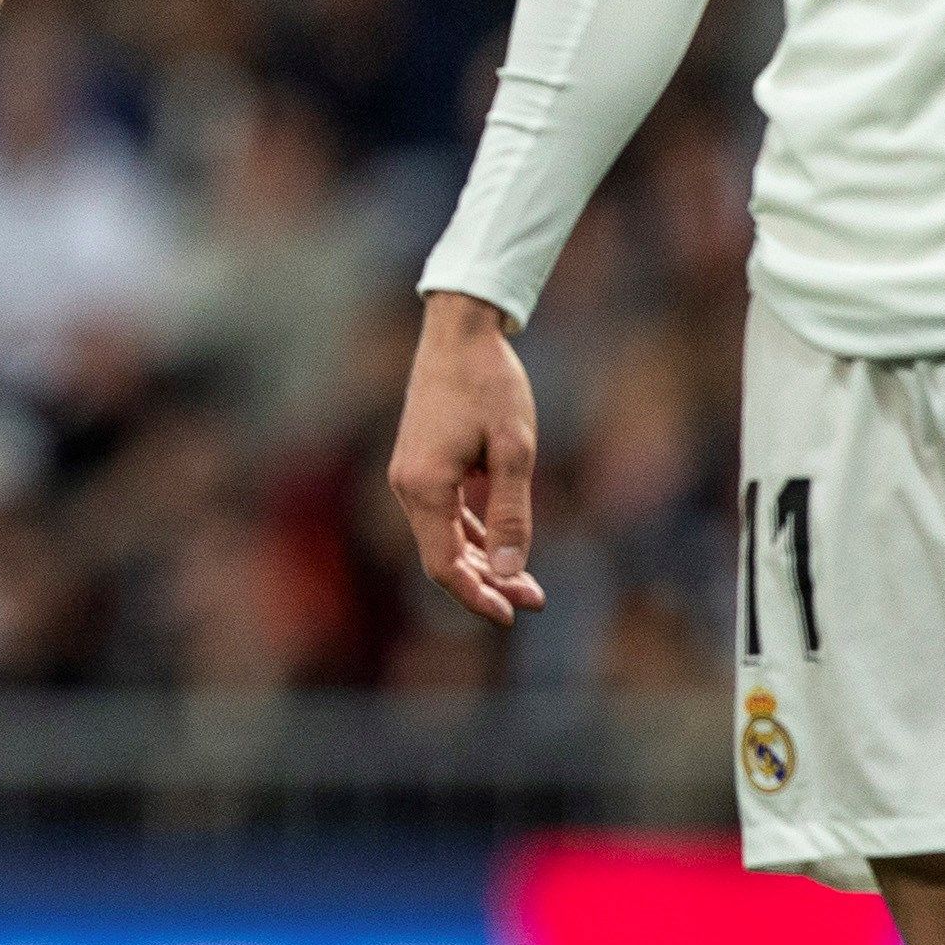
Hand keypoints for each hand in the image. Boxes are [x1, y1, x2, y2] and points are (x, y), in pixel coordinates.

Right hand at [390, 292, 550, 627]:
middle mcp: (407, 485)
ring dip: (482, 561)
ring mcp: (410, 474)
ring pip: (443, 537)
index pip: (443, 566)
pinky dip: (472, 535)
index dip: (478, 597)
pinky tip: (501, 544)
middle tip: (537, 598)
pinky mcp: (420, 463)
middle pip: (443, 557)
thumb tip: (513, 570)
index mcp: (424, 486)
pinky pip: (444, 514)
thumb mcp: (515, 448)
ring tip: (527, 581)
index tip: (515, 614)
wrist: (460, 330)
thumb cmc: (490, 383)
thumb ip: (511, 511)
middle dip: (489, 583)